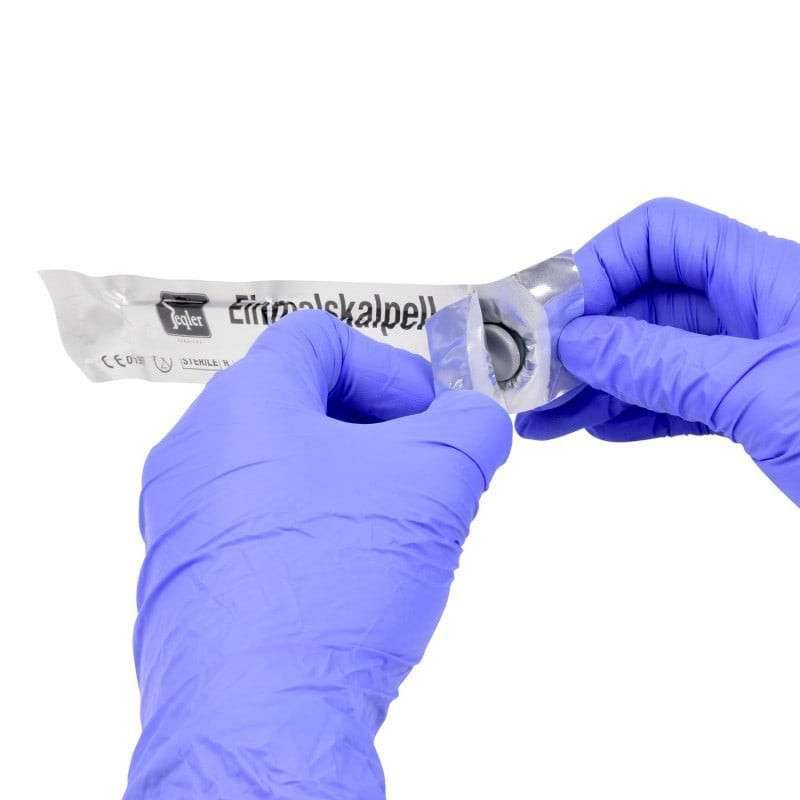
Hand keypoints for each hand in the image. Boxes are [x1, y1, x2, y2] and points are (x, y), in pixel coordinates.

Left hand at [125, 310, 510, 798]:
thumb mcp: (437, 480)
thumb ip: (472, 426)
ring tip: (393, 531)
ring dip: (348, 482)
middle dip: (377, 430)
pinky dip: (312, 528)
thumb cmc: (333, 585)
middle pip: (300, 402)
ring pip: (281, 467)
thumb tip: (477, 421)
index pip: (318, 338)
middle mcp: (196, 452)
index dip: (388, 367)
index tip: (427, 418)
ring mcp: (182, 519)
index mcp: (243, 403)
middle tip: (423, 472)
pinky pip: (257, 525)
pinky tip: (348, 577)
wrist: (261, 723)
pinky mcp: (187, 578)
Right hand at [517, 198, 799, 504]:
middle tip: (534, 374)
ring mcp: (754, 363)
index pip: (661, 236)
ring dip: (597, 380)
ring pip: (655, 355)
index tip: (554, 318)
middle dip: (585, 334)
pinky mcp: (755, 411)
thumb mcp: (760, 391)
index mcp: (769, 277)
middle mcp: (757, 311)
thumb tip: (580, 339)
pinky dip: (633, 412)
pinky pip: (677, 399)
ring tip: (549, 413)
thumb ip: (663, 362)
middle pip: (647, 299)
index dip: (600, 265)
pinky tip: (599, 429)